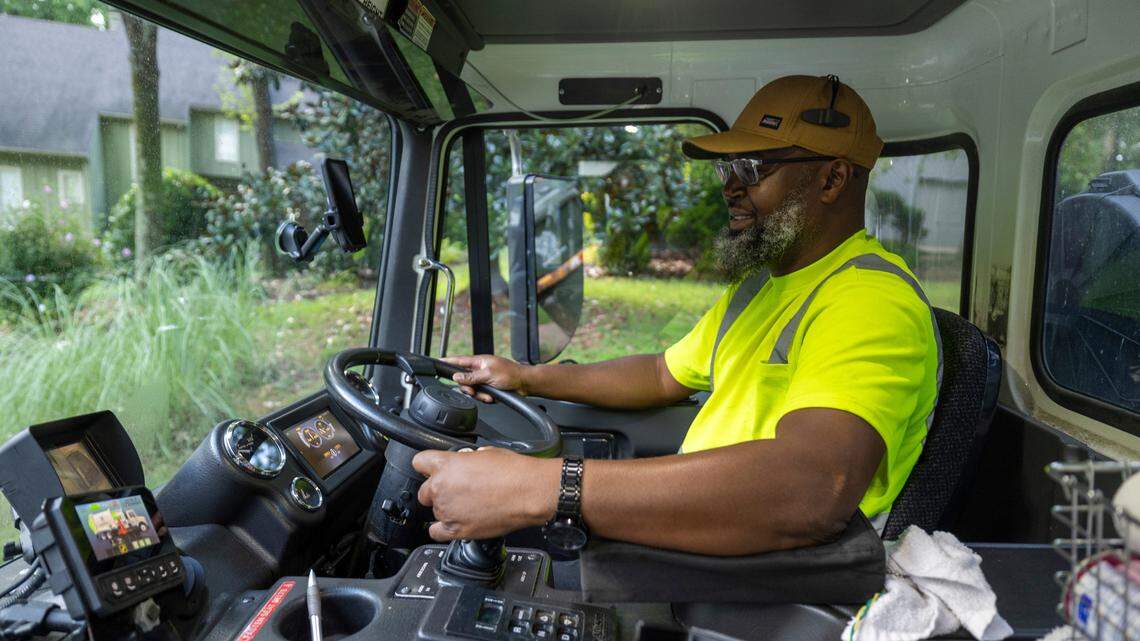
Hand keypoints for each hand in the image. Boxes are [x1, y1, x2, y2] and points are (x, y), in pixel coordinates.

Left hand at [413, 447, 559, 540]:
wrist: (528, 492)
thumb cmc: (513, 472)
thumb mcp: (485, 452)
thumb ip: (465, 459)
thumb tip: (465, 464)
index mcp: (446, 464)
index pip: (419, 462)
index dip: (427, 466)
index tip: (433, 471)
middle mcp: (441, 488)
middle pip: (424, 492)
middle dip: (437, 491)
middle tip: (457, 491)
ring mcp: (447, 511)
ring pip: (434, 511)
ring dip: (446, 509)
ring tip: (468, 506)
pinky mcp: (457, 530)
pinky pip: (436, 532)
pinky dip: (444, 529)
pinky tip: (456, 522)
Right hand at [441, 355, 530, 402]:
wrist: (524, 384)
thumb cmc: (511, 374)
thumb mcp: (488, 375)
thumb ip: (471, 376)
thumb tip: (456, 376)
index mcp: (479, 362)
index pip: (459, 361)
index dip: (447, 362)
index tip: (437, 362)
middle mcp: (480, 370)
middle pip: (463, 380)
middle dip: (469, 388)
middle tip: (474, 391)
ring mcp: (484, 379)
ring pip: (471, 390)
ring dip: (479, 395)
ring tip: (489, 395)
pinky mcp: (488, 388)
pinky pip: (480, 396)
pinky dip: (485, 398)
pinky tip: (493, 397)